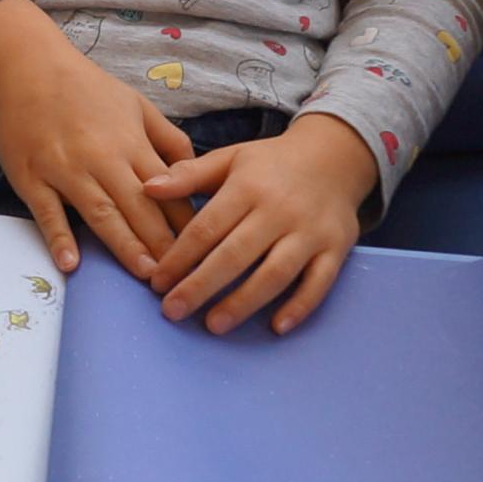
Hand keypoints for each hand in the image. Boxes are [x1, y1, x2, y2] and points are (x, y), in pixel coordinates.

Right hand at [0, 0, 193, 281]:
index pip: (167, 189)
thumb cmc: (85, 88)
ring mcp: (65, 170)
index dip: (186, 220)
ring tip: (145, 275)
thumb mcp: (136, 104)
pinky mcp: (32, 178)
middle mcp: (102, 159)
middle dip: (162, 243)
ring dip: (125, 246)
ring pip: (101, 213)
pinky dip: (59, 237)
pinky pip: (47, 212)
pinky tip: (71, 264)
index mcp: (130, 143)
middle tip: (182, 275)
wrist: (27, 68)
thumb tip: (195, 172)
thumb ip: (167, 139)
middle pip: (139, 207)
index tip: (206, 248)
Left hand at [144, 114, 373, 334]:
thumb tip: (147, 188)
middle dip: (201, 286)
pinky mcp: (336, 248)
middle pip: (235, 254)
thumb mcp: (230, 159)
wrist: (336, 155)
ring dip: (243, 302)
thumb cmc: (272, 164)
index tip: (157, 282)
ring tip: (214, 324)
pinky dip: (300, 306)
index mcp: (248, 187)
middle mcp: (280, 210)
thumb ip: (188, 175)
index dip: (179, 257)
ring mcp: (310, 231)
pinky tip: (276, 326)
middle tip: (173, 311)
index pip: (207, 227)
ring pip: (275, 273)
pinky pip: (319, 282)